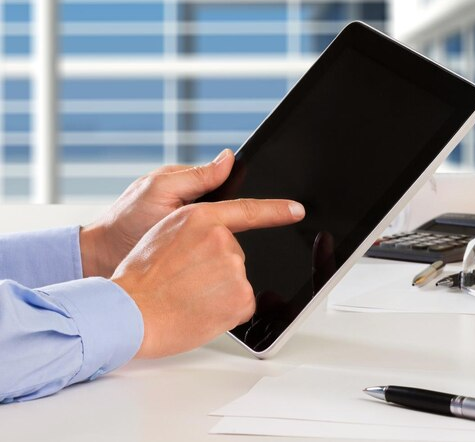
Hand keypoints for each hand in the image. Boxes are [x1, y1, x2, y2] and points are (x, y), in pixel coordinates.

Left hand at [80, 150, 234, 277]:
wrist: (99, 260)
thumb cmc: (124, 223)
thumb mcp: (161, 192)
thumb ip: (195, 176)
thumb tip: (228, 157)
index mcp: (188, 183)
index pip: (228, 182)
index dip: (247, 190)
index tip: (266, 202)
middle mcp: (192, 204)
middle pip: (228, 206)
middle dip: (235, 219)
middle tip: (233, 233)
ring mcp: (191, 229)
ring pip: (223, 230)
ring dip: (227, 240)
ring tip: (226, 251)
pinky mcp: (189, 252)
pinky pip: (213, 249)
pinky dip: (216, 254)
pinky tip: (215, 261)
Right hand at [112, 198, 304, 358]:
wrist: (131, 312)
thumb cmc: (139, 278)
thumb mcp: (163, 232)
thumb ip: (196, 225)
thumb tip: (216, 228)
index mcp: (201, 218)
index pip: (248, 210)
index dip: (276, 210)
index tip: (296, 210)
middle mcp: (223, 239)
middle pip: (235, 255)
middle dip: (217, 269)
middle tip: (186, 280)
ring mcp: (235, 268)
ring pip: (238, 281)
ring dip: (220, 292)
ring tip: (188, 296)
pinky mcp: (242, 296)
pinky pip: (241, 304)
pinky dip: (226, 311)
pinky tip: (201, 310)